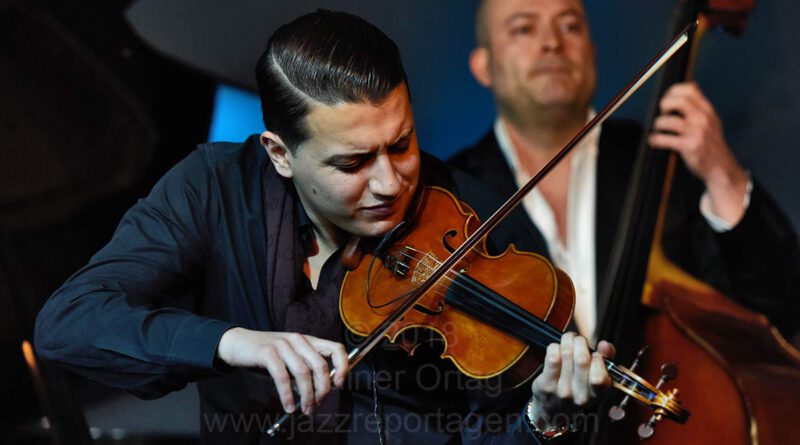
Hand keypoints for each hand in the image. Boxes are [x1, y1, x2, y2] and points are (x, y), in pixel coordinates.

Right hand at [216, 328, 348, 414]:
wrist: (236, 344)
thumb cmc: (265, 356)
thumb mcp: (289, 360)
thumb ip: (303, 372)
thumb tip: (317, 393)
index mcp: (307, 341)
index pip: (335, 348)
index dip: (342, 367)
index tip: (338, 385)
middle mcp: (298, 340)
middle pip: (321, 366)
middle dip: (322, 390)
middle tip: (316, 405)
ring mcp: (283, 344)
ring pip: (303, 373)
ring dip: (306, 396)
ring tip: (305, 409)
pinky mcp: (268, 352)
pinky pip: (283, 377)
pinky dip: (287, 395)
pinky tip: (288, 406)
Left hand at [528, 332, 614, 428]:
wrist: (552, 410)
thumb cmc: (577, 388)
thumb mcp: (595, 380)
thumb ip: (606, 360)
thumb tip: (605, 344)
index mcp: (597, 395)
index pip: (600, 376)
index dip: (598, 358)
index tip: (594, 353)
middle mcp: (580, 396)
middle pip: (582, 360)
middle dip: (580, 342)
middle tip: (577, 340)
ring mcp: (562, 392)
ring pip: (566, 354)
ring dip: (567, 341)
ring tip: (567, 341)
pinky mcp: (546, 385)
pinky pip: (552, 358)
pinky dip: (554, 347)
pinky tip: (555, 349)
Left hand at [648, 82, 748, 223]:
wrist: (721, 167)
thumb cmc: (711, 144)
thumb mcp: (710, 121)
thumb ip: (699, 107)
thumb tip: (686, 89)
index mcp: (707, 110)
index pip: (690, 89)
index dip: (673, 91)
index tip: (667, 98)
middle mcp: (703, 119)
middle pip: (678, 101)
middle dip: (664, 105)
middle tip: (662, 114)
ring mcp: (697, 133)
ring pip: (669, 121)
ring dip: (658, 124)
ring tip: (658, 129)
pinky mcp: (689, 147)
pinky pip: (665, 139)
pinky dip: (655, 139)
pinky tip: (654, 141)